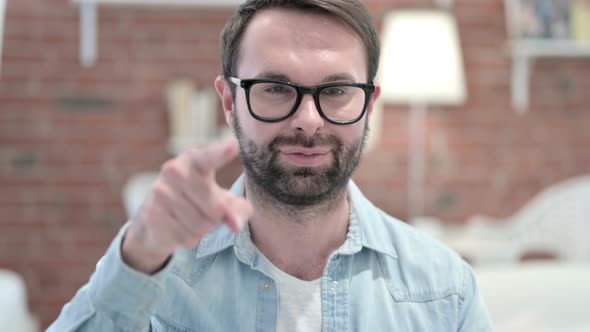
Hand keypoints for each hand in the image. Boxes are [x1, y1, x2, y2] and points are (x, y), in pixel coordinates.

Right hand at [121, 139, 251, 273]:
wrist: (155, 218)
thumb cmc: (199, 201)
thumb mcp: (222, 199)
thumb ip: (237, 209)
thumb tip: (235, 225)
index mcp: (195, 160)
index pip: (209, 157)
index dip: (220, 153)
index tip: (233, 145)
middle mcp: (174, 170)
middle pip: (216, 208)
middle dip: (217, 217)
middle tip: (205, 210)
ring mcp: (160, 192)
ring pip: (201, 225)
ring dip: (202, 230)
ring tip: (189, 218)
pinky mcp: (152, 214)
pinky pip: (186, 237)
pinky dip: (188, 239)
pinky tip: (177, 228)